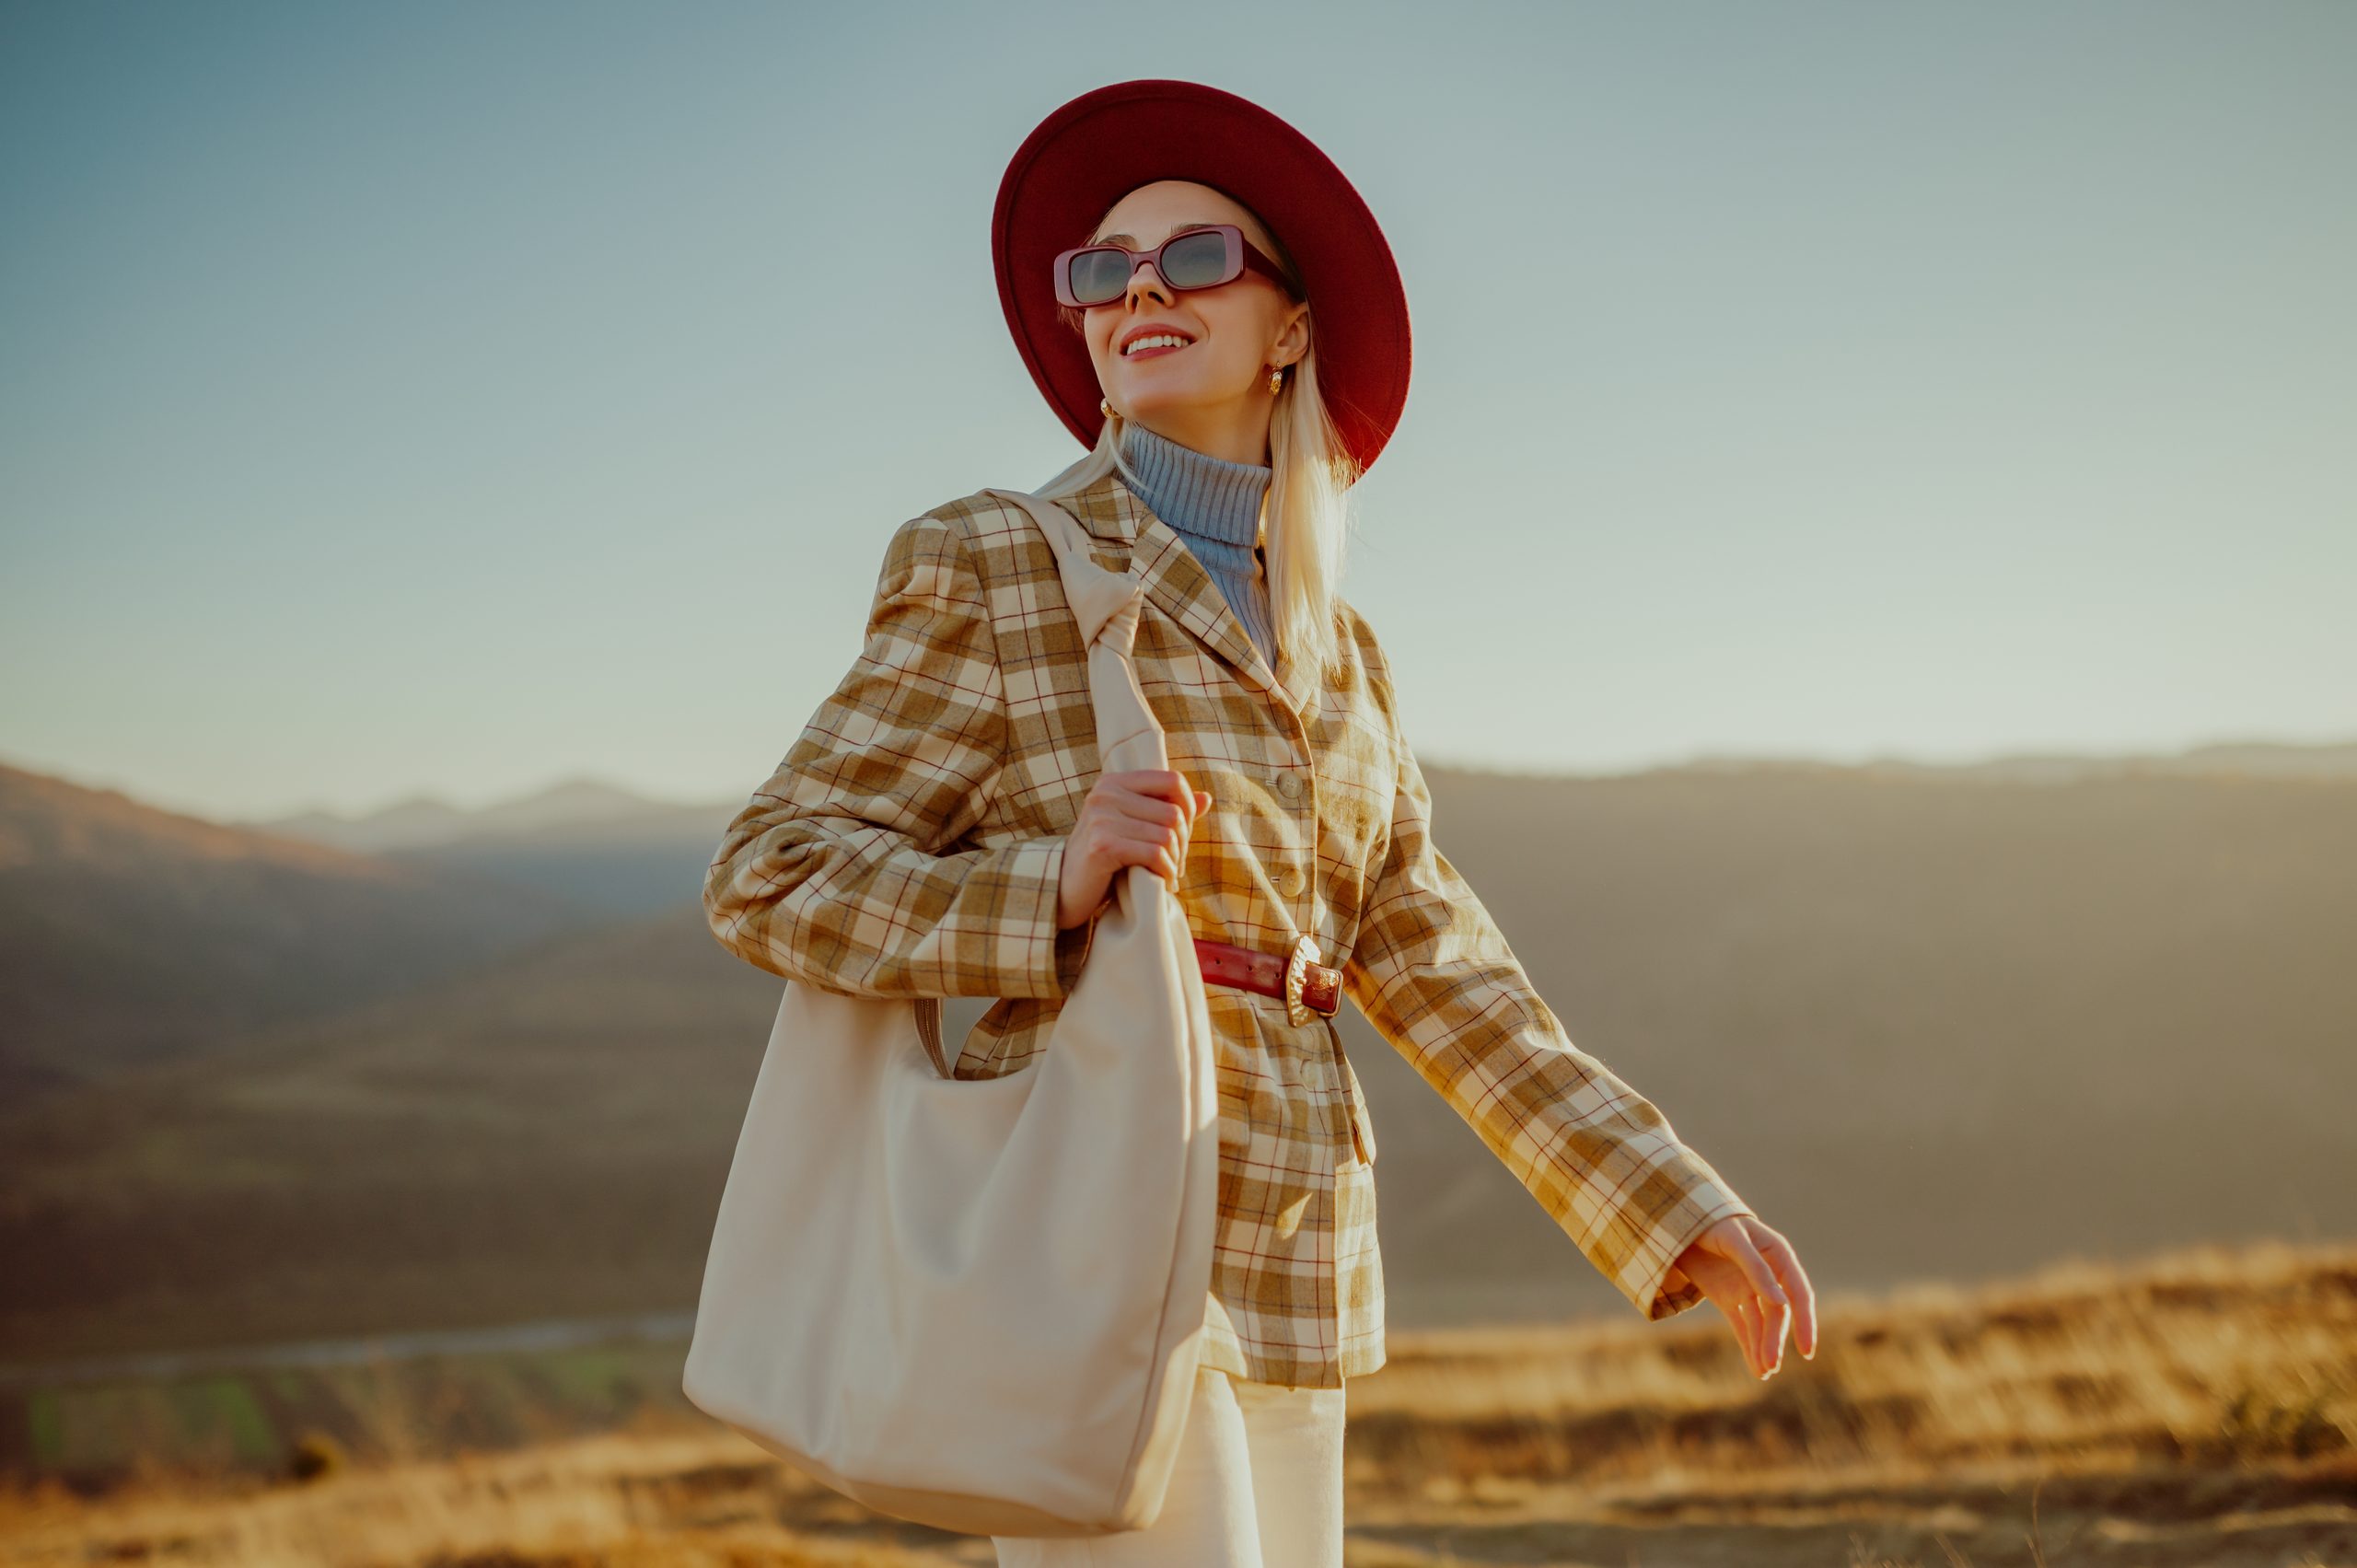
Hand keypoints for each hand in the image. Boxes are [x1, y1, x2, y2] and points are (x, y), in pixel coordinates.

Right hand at [1056, 768, 1211, 928]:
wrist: (1064, 889)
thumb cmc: (1104, 858)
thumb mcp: (1135, 828)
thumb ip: (1166, 810)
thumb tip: (1206, 798)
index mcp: (1114, 782)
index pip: (1172, 781)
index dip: (1189, 808)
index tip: (1182, 834)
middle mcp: (1106, 794)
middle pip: (1174, 812)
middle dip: (1183, 843)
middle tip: (1175, 863)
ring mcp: (1102, 818)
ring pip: (1167, 835)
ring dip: (1175, 861)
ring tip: (1168, 873)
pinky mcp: (1103, 845)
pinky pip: (1154, 854)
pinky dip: (1165, 871)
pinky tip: (1161, 882)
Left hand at [1668, 1215, 1815, 1379]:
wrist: (1680, 1220)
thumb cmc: (1713, 1222)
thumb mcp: (1734, 1240)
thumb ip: (1756, 1269)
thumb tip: (1782, 1304)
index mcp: (1779, 1257)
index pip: (1799, 1293)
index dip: (1805, 1322)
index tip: (1806, 1349)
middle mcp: (1768, 1276)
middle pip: (1778, 1314)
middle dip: (1775, 1340)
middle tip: (1771, 1365)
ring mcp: (1749, 1289)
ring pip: (1761, 1324)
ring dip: (1764, 1348)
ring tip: (1764, 1372)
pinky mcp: (1729, 1299)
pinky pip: (1744, 1327)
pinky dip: (1749, 1347)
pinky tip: (1757, 1369)